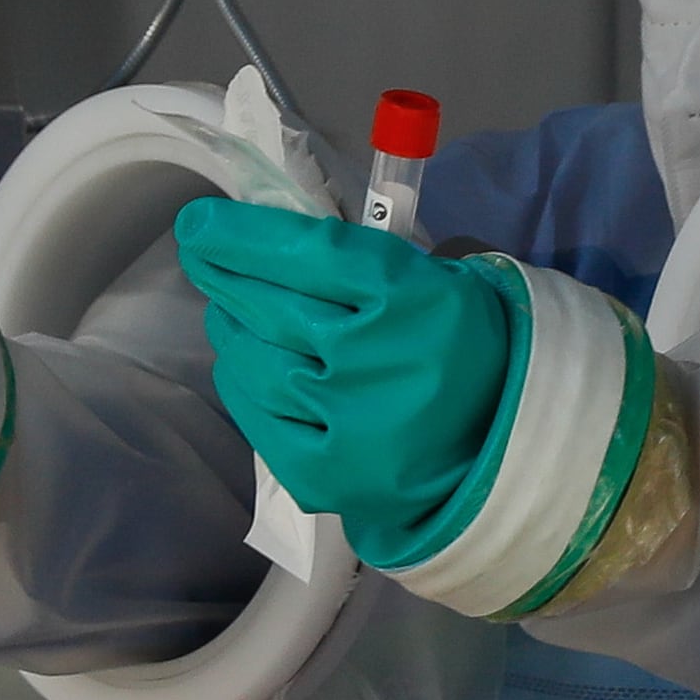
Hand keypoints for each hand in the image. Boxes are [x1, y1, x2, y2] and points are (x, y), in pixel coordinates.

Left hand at [172, 199, 527, 566]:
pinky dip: (241, 385)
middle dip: (225, 276)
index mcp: (410, 298)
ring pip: (254, 360)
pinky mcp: (326, 474)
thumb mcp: (429, 282)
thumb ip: (354, 260)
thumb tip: (260, 234)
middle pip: (269, 305)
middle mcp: (371, 358)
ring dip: (232, 329)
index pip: (307, 253)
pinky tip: (243, 366)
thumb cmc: (459, 350)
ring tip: (230, 315)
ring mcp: (345, 422)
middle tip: (205, 260)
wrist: (500, 449)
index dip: (242, 235)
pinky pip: (258, 415)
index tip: (199, 225)